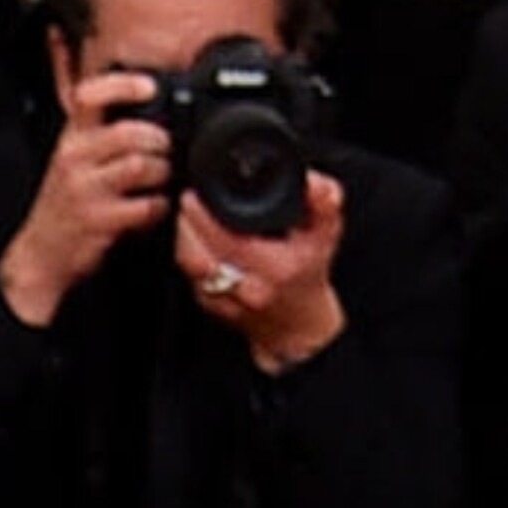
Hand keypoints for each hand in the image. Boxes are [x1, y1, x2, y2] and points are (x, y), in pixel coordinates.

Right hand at [1, 66, 171, 323]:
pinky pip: (144, 206)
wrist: (40, 255)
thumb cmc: (63, 206)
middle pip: (130, 133)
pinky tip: (154, 208)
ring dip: (163, 172)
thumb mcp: (70, 159)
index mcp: (70, 138)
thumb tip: (140, 110)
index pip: (90, 95)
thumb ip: (97, 132)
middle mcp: (74, 159)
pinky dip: (158, 206)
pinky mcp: (99, 221)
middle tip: (166, 151)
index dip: (124, 85)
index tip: (150, 87)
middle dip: (160, 140)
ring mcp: (86, 191)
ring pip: (140, 166)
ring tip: (162, 179)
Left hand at [181, 164, 344, 367]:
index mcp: (274, 270)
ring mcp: (226, 302)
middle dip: (186, 224)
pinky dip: (187, 254)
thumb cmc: (309, 274)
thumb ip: (323, 202)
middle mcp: (247, 289)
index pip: (229, 242)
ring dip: (182, 238)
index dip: (206, 218)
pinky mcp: (212, 308)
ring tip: (186, 215)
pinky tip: (191, 238)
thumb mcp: (325, 233)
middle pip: (198, 255)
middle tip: (188, 200)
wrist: (297, 324)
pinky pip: (190, 278)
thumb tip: (313, 183)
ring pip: (189, 268)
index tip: (197, 196)